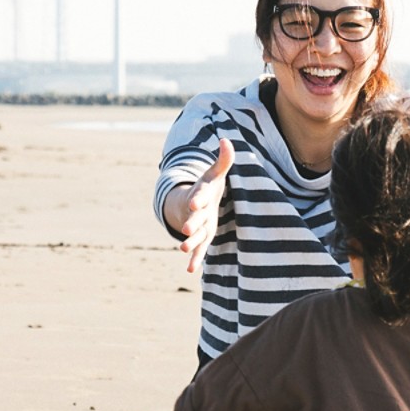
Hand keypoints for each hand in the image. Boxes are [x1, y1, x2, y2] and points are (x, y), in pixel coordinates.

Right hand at [171, 138, 235, 273]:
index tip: (195, 203)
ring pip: (195, 235)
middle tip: (186, 230)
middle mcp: (198, 212)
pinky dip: (195, 259)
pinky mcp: (202, 237)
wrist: (194, 202)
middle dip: (191, 224)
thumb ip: (223, 159)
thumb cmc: (208, 187)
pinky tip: (191, 270)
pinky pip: (198, 249)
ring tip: (183, 248)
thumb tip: (226, 140)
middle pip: (195, 218)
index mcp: (201, 195)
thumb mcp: (215, 173)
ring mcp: (198, 225)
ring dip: (190, 243)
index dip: (197, 199)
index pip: (199, 196)